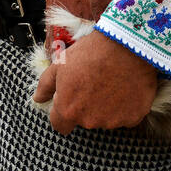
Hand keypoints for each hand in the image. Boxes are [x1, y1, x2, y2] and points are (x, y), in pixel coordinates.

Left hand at [33, 31, 157, 134]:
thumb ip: (45, 85)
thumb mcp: (61, 63)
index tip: (70, 98)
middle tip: (93, 82)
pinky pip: (126, 116)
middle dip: (86, 106)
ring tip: (111, 81)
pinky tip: (126, 86)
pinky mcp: (133, 117)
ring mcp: (113, 121)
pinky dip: (126, 105)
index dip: (63, 112)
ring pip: (105, 119)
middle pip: (84, 120)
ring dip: (106, 106)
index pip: (60, 126)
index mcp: (69, 110)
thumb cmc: (91, 52)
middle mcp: (90, 120)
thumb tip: (37, 99)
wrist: (127, 44)